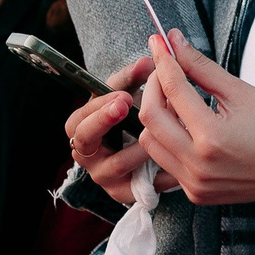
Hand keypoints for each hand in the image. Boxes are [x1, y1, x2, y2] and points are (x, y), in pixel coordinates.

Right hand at [64, 56, 164, 205]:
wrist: (146, 149)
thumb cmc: (132, 113)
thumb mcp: (129, 92)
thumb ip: (134, 78)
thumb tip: (146, 61)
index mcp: (82, 126)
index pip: (79, 118)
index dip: (97, 107)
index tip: (122, 95)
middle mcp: (87, 153)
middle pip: (85, 140)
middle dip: (104, 121)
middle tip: (125, 107)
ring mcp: (104, 175)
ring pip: (116, 163)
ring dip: (138, 148)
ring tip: (159, 135)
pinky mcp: (123, 193)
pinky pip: (138, 185)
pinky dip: (157, 174)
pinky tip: (175, 163)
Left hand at [135, 32, 254, 210]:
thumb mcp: (242, 93)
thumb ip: (202, 68)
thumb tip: (175, 40)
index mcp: (212, 137)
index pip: (173, 89)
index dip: (163, 60)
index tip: (159, 41)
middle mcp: (198, 165)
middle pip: (150, 118)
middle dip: (153, 86)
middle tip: (166, 69)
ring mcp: (195, 184)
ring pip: (151, 143)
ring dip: (156, 116)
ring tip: (176, 99)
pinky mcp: (197, 194)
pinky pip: (165, 162)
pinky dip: (168, 140)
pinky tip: (185, 125)